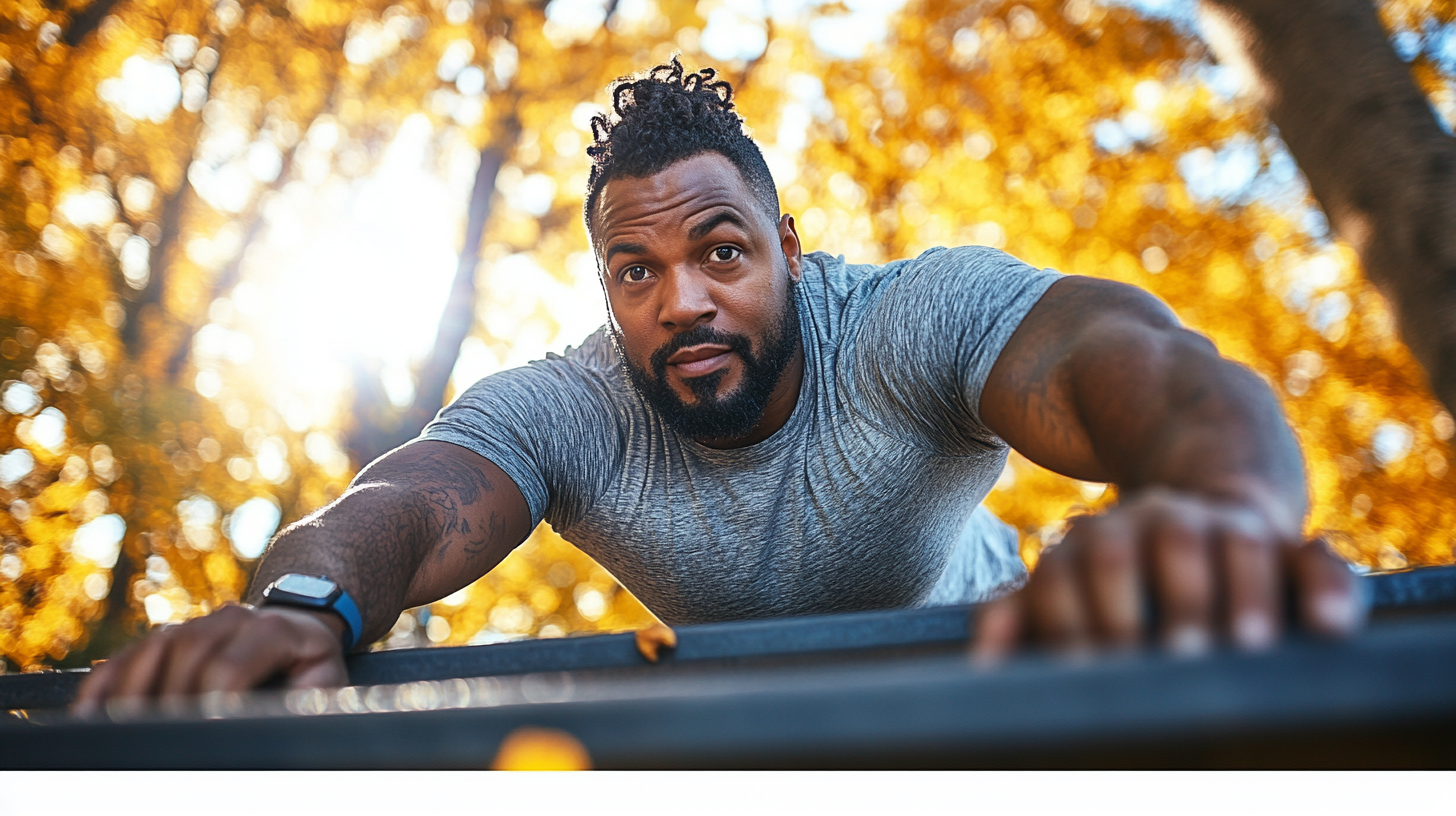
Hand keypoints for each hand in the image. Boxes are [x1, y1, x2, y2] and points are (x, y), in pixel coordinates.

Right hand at [72, 604, 348, 717]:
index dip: (212, 704)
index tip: (201, 739)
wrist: (299, 625)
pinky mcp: (167, 637)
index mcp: (273, 630)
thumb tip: (275, 732)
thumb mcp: (324, 684)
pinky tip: (92, 717)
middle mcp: (231, 618)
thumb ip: (303, 705)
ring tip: (122, 740)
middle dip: (169, 705)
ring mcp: (196, 623)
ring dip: (131, 697)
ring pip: (153, 652)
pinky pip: (128, 657)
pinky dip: (105, 686)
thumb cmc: (312, 668)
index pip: (230, 666)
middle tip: (158, 748)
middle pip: (186, 657)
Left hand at [972, 487, 1363, 660]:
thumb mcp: (1066, 585)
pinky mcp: (1285, 541)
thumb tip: (983, 661)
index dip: (1078, 620)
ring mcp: (1223, 525)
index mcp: (1094, 538)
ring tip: (1247, 648)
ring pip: (1232, 544)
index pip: (1075, 572)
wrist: (1196, 499)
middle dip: (1159, 601)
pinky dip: (1329, 589)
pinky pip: (1315, 558)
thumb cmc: (1118, 575)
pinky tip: (1329, 630)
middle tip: (1172, 661)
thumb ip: (1022, 614)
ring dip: (1242, 595)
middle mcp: (1156, 521)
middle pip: (1155, 547)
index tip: (1087, 671)